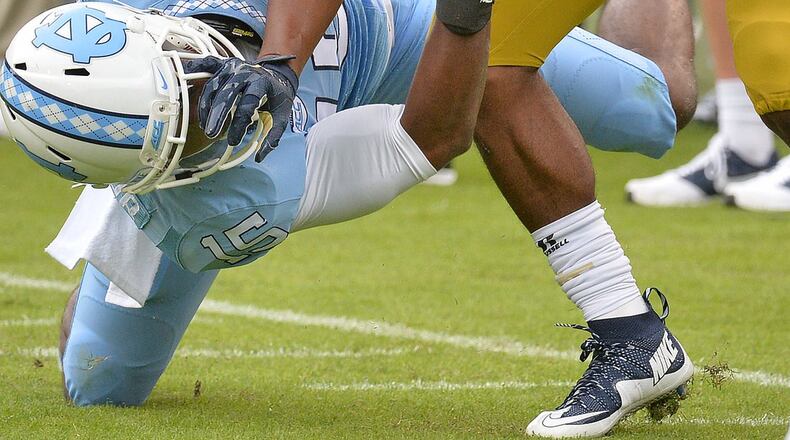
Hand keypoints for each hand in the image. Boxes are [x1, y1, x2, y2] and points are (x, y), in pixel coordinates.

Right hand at [183, 55, 297, 160]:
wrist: (277, 74)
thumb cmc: (278, 97)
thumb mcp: (283, 115)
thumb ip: (273, 136)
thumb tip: (260, 157)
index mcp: (261, 84)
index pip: (247, 105)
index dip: (239, 124)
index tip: (234, 141)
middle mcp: (245, 72)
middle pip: (226, 94)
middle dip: (217, 115)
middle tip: (210, 134)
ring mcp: (232, 66)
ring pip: (213, 85)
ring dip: (205, 106)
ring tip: (204, 125)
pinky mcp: (223, 63)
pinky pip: (206, 65)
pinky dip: (195, 70)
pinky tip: (186, 85)